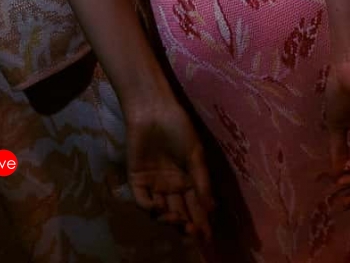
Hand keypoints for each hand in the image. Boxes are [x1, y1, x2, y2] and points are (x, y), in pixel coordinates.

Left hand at [126, 97, 213, 239]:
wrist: (155, 112)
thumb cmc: (179, 128)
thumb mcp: (196, 155)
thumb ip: (202, 182)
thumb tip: (212, 209)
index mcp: (188, 180)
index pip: (196, 207)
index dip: (202, 222)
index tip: (208, 237)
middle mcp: (171, 186)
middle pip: (180, 212)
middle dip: (187, 226)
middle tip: (193, 232)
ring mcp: (153, 185)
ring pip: (161, 211)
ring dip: (169, 220)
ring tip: (179, 221)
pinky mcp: (136, 180)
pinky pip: (142, 200)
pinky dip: (150, 208)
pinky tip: (160, 209)